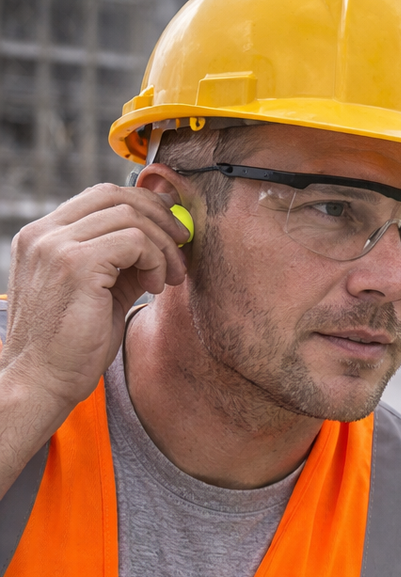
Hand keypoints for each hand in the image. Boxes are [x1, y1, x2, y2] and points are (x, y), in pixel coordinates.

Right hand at [0, 184, 189, 410]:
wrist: (42, 380)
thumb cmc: (72, 344)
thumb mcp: (102, 290)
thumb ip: (125, 262)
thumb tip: (164, 240)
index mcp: (43, 236)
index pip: (101, 196)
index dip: (145, 206)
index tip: (171, 232)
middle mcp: (43, 234)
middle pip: (117, 196)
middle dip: (160, 218)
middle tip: (182, 248)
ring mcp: (55, 246)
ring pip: (131, 216)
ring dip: (163, 246)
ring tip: (168, 279)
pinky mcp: (75, 264)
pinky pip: (134, 240)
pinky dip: (156, 259)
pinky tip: (154, 287)